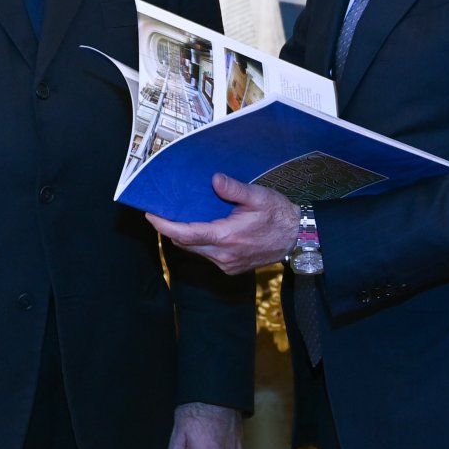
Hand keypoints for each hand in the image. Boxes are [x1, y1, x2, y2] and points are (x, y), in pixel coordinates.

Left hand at [148, 174, 300, 274]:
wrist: (297, 239)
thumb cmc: (279, 216)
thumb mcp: (259, 197)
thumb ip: (234, 189)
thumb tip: (214, 180)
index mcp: (227, 237)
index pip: (186, 234)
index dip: (164, 226)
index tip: (151, 216)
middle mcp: (223, 255)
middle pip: (186, 243)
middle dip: (172, 229)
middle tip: (164, 211)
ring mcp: (227, 264)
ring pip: (196, 250)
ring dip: (188, 236)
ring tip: (185, 216)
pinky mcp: (231, 268)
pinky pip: (208, 256)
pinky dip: (201, 243)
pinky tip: (206, 228)